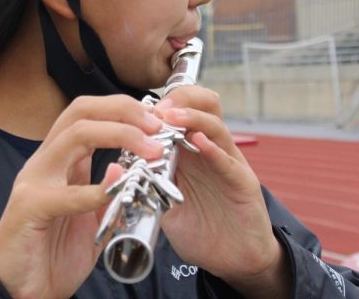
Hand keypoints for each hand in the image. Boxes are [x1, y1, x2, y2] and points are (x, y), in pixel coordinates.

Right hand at [0, 95, 163, 298]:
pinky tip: (119, 189)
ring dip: (120, 135)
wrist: (19, 291)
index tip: (159, 120)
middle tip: (157, 125)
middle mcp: (46, 160)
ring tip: (150, 149)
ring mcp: (35, 180)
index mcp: (61, 159)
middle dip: (123, 110)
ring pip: (75, 134)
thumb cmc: (54, 253)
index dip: (125, 108)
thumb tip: (133, 169)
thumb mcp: (94, 218)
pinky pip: (67, 193)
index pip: (89, 112)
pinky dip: (98, 190)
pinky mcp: (29, 207)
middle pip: (81, 110)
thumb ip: (112, 193)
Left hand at [155, 87, 289, 295]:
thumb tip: (115, 174)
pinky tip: (199, 142)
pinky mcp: (243, 183)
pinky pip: (228, 161)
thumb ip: (147, 185)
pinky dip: (213, 149)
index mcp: (191, 150)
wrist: (234, 259)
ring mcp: (229, 164)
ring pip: (216, 125)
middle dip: (179, 99)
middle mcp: (211, 150)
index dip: (160, 106)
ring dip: (192, 117)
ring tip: (171, 116)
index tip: (137, 111)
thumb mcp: (165, 204)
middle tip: (157, 109)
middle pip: (204, 104)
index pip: (182, 111)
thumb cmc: (200, 229)